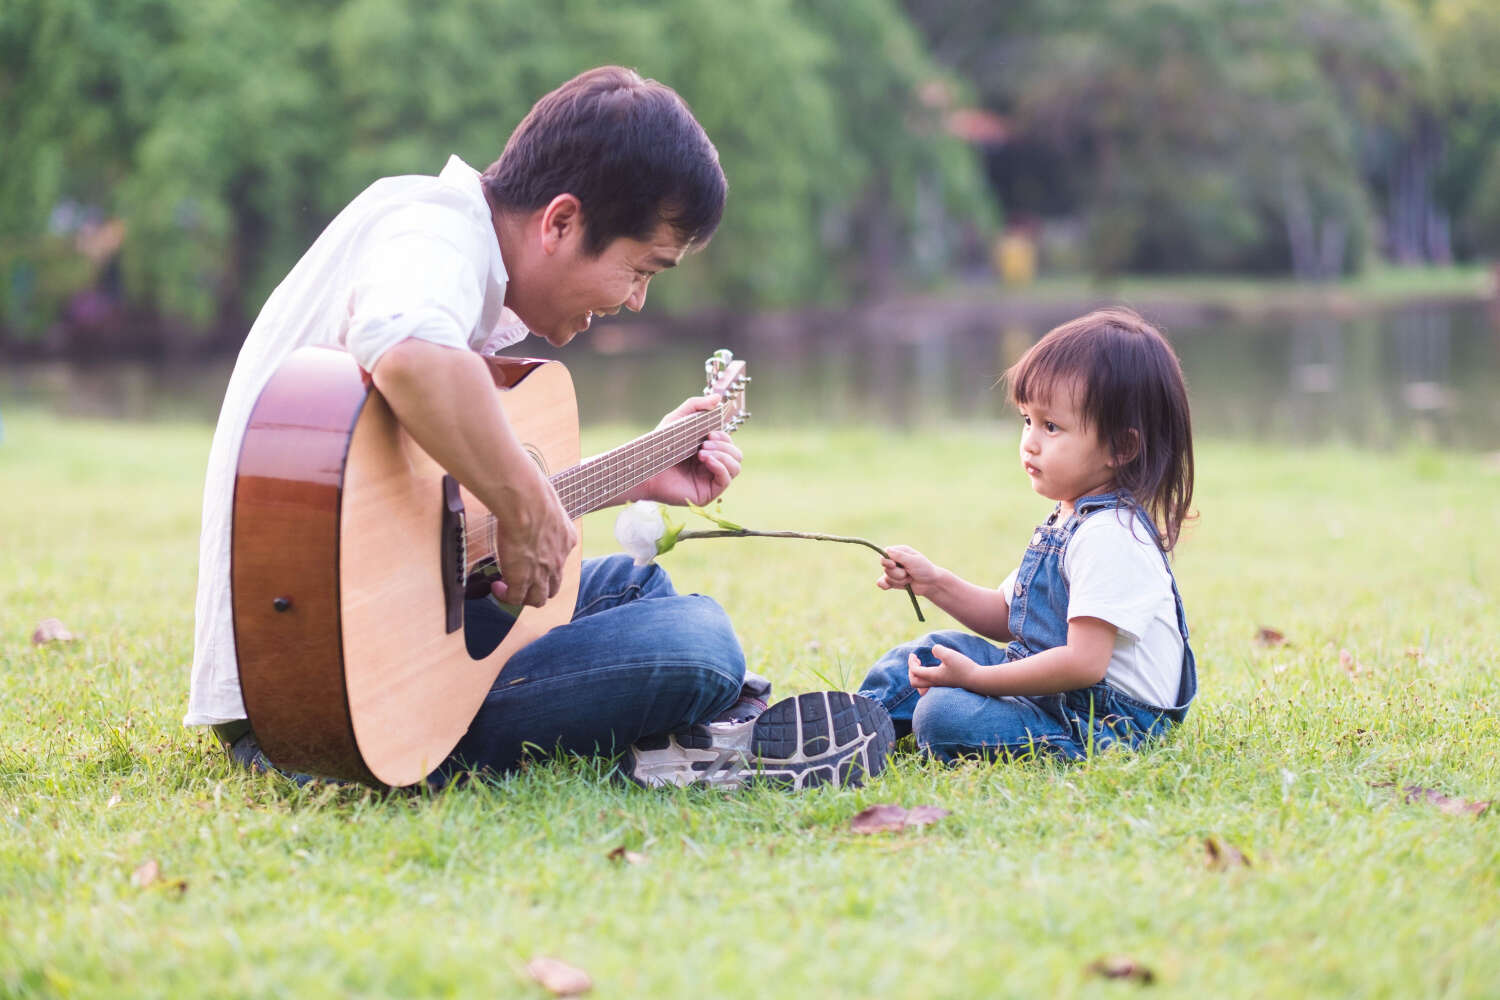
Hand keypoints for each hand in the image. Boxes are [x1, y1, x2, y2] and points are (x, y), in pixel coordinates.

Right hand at [488, 468, 577, 607]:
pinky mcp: (524, 579)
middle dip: (538, 588)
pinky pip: (516, 598)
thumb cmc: (533, 494)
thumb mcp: (546, 503)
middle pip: (553, 587)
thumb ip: (540, 508)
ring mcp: (543, 572)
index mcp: (566, 539)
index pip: (560, 561)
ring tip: (508, 588)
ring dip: (523, 597)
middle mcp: (558, 559)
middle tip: (522, 582)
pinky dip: (506, 595)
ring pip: (538, 599)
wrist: (527, 503)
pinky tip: (497, 586)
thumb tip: (526, 497)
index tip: (531, 561)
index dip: (546, 566)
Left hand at [638, 395, 742, 505]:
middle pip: (737, 455)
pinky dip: (720, 467)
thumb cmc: (658, 446)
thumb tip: (718, 398)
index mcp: (708, 451)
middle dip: (724, 446)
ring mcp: (710, 481)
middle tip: (704, 443)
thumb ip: (696, 405)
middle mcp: (711, 466)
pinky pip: (726, 480)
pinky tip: (706, 460)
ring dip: (723, 455)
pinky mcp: (707, 494)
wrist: (644, 468)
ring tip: (702, 452)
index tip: (709, 432)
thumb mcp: (677, 419)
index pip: (729, 444)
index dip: (724, 436)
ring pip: (735, 467)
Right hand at [877, 544, 946, 597]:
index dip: (886, 560)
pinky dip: (884, 585)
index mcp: (900, 552)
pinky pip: (883, 583)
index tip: (894, 565)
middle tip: (909, 573)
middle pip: (885, 567)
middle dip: (897, 573)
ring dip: (900, 580)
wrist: (931, 584)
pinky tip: (886, 586)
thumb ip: (900, 556)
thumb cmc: (925, 569)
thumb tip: (887, 550)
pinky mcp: (894, 581)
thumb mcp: (913, 561)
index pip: (885, 553)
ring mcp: (894, 572)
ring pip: (887, 577)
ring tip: (910, 578)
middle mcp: (895, 561)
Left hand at [907, 644, 978, 694]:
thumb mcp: (950, 655)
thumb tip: (934, 650)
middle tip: (916, 660)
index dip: (911, 662)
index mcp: (933, 676)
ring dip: (918, 676)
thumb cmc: (964, 668)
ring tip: (922, 665)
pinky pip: (930, 686)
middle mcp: (935, 683)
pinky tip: (934, 669)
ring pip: (922, 687)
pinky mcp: (946, 685)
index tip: (914, 654)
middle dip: (911, 671)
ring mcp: (941, 686)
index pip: (914, 671)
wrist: (978, 680)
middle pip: (914, 683)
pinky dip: (926, 678)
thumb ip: (938, 650)